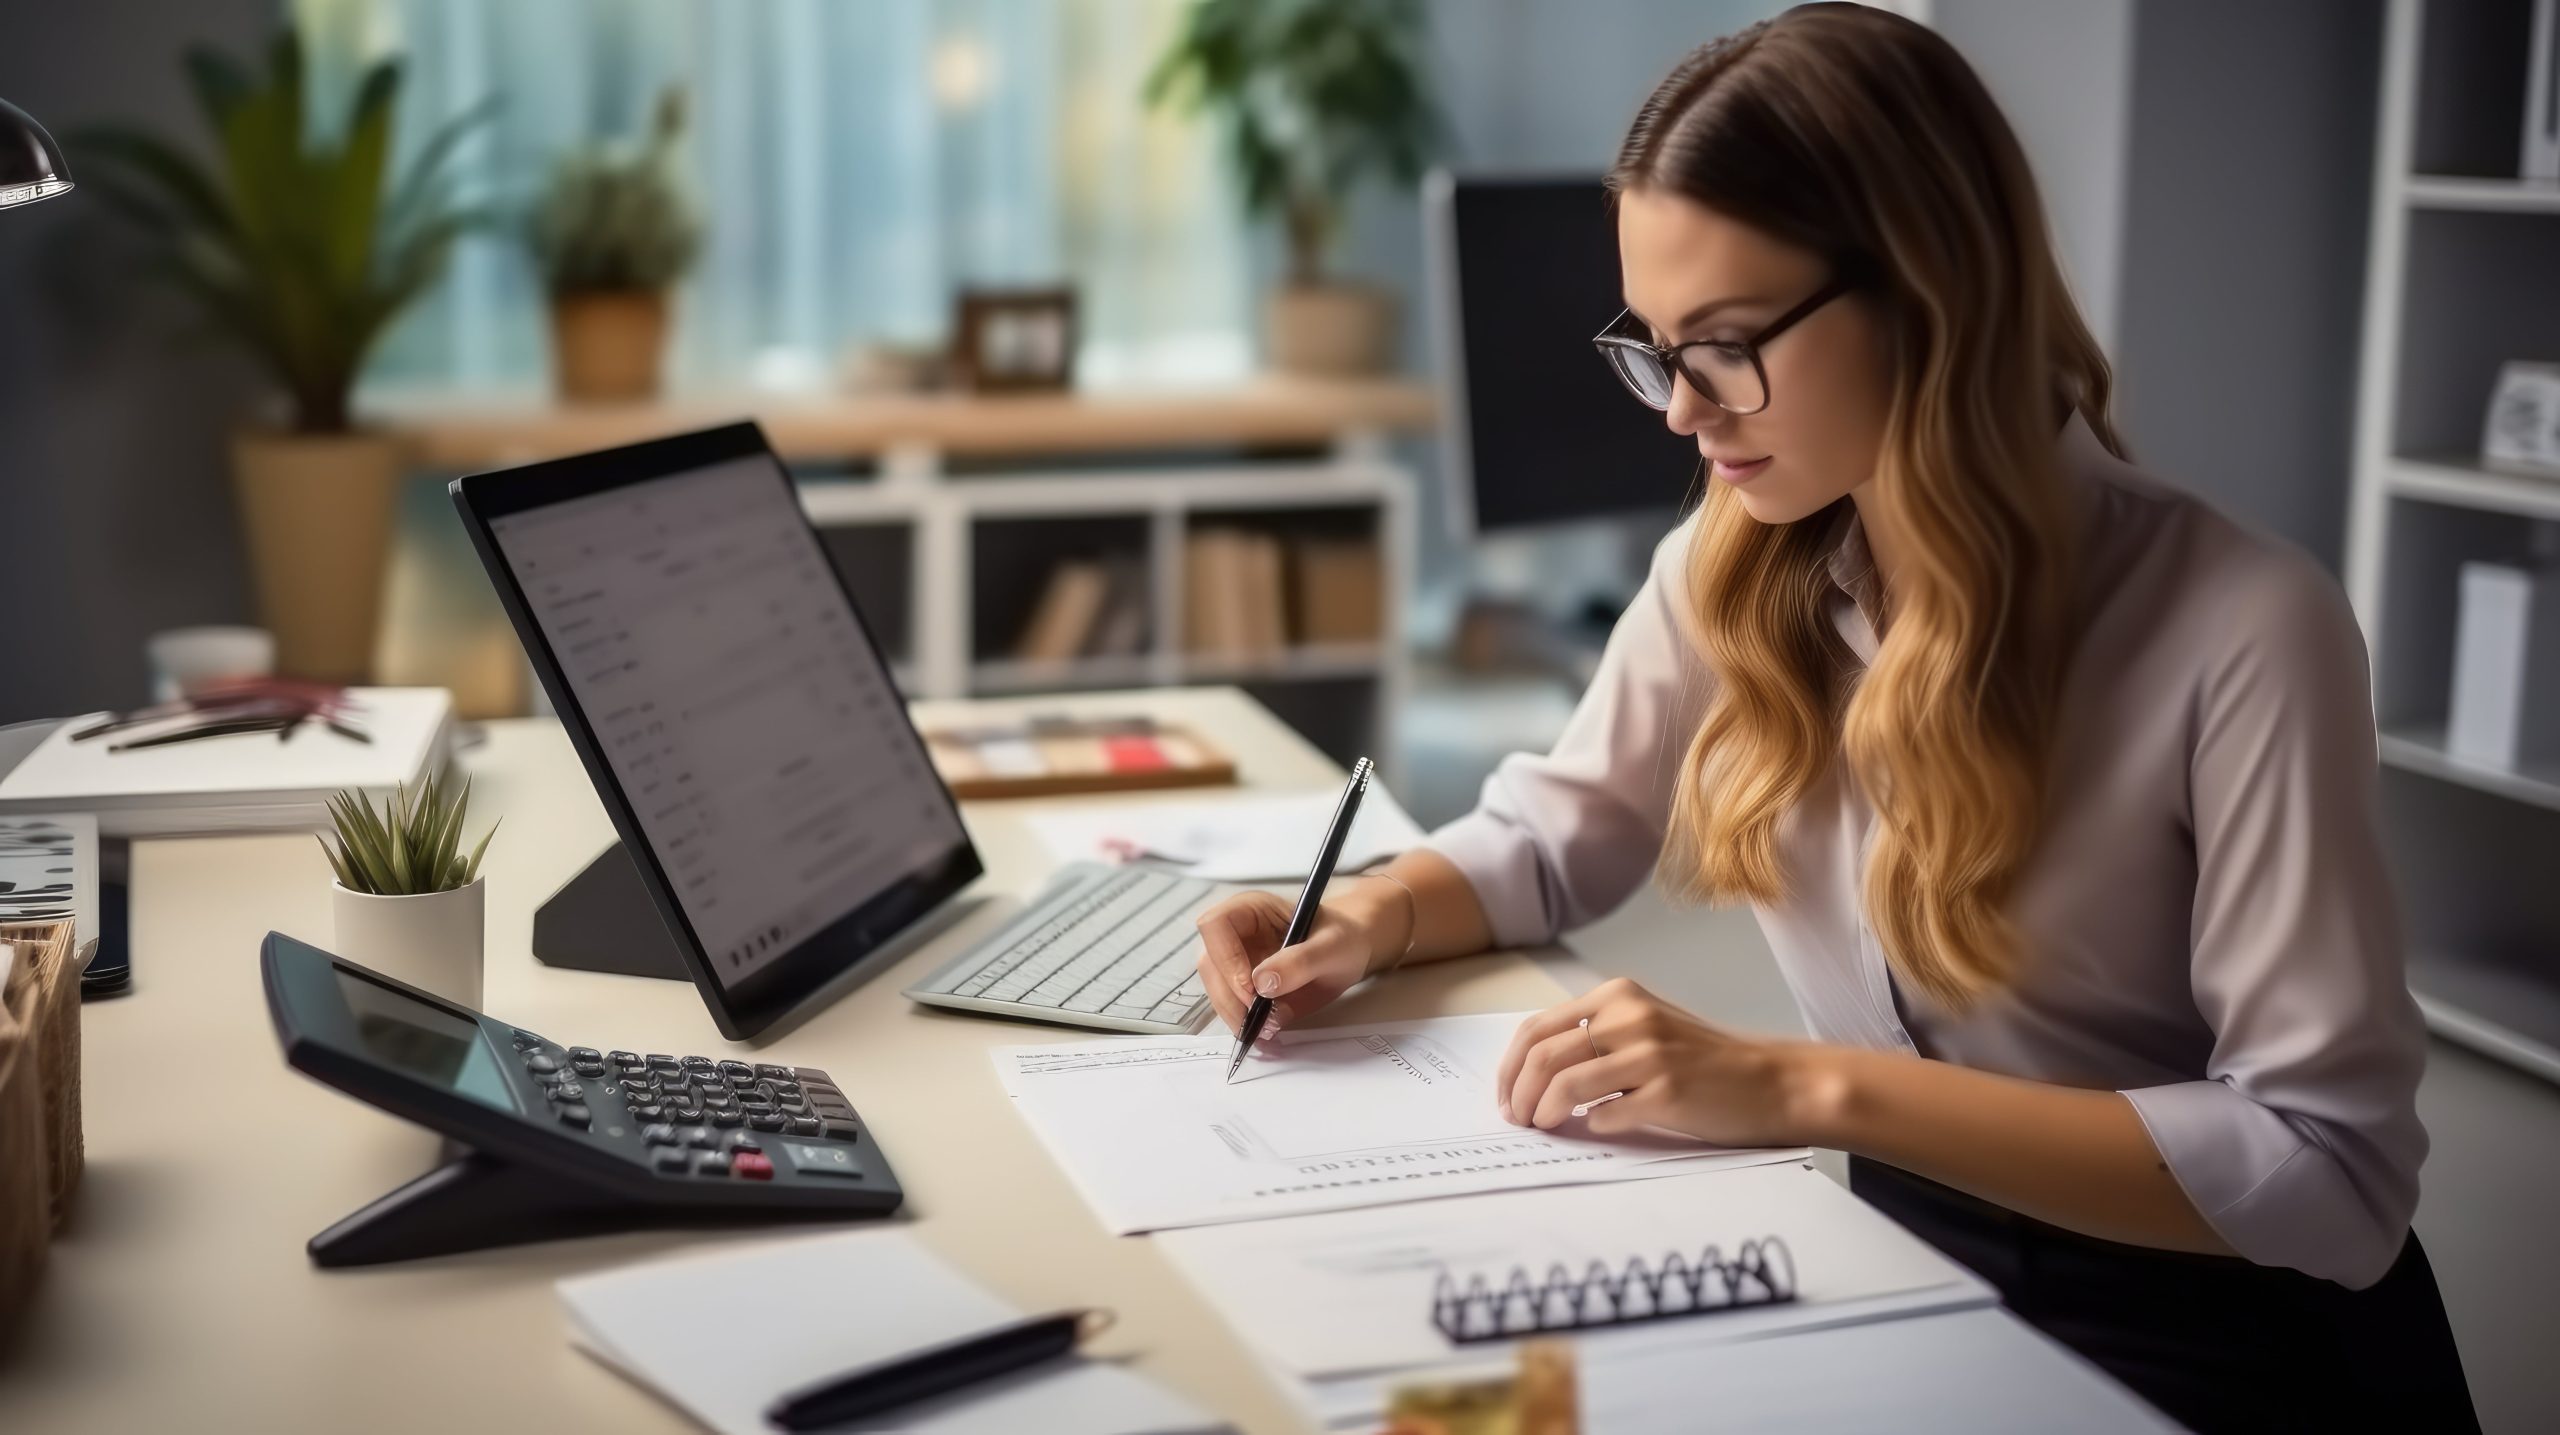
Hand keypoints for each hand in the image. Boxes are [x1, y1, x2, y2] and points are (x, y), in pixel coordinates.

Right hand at [1193, 889, 1379, 1039]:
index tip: (1250, 989)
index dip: (1225, 957)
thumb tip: (1262, 984)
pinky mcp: (1241, 986)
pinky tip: (1265, 1033)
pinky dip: (1244, 1024)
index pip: (1216, 925)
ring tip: (1267, 1031)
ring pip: (1215, 989)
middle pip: (1209, 963)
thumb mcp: (1331, 947)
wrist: (1348, 953)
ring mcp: (1235, 960)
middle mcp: (1236, 933)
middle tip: (1260, 1021)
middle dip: (1230, 996)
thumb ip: (1300, 962)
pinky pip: (1230, 1006)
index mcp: (1252, 909)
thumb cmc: (1342, 938)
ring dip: (1234, 1015)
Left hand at [1494, 978, 1806, 1146]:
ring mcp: (1650, 1053)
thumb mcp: (1645, 1029)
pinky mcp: (1668, 1091)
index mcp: (1617, 996)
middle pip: (1543, 1055)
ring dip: (1545, 1112)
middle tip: (1518, 1120)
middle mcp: (1630, 1016)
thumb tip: (1530, 1075)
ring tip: (1546, 1127)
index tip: (1505, 1097)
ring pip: (1565, 1084)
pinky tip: (1599, 1128)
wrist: (1773, 1081)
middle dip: (1518, 1093)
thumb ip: (1596, 1039)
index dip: (1510, 1067)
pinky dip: (1592, 1126)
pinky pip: (1606, 1115)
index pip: (1538, 1028)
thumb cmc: (1705, 1062)